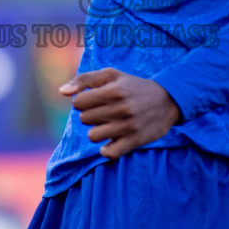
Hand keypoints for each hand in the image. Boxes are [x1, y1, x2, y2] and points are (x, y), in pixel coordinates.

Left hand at [60, 69, 182, 159]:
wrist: (167, 100)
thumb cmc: (133, 86)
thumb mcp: (111, 75)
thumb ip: (84, 80)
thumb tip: (61, 91)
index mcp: (114, 90)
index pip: (79, 103)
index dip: (83, 102)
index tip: (94, 101)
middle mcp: (121, 108)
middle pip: (84, 119)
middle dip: (90, 115)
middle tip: (104, 112)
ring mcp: (128, 127)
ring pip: (93, 136)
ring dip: (97, 131)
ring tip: (108, 125)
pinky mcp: (134, 141)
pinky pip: (108, 153)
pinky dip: (107, 149)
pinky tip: (113, 140)